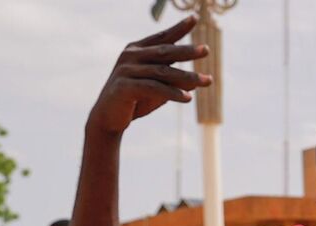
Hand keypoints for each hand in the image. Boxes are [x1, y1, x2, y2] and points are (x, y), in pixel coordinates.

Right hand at [88, 17, 211, 135]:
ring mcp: (126, 70)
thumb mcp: (158, 89)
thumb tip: (196, 80)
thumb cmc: (135, 100)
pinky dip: (172, 92)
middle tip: (206, 50)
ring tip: (207, 81)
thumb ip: (173, 82)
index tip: (195, 18)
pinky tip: (188, 98)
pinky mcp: (124, 86)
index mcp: (137, 50)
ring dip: (187, 77)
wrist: (108, 118)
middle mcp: (130, 56)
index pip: (162, 37)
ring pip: (162, 71)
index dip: (178, 28)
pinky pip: (153, 87)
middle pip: (164, 51)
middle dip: (187, 51)